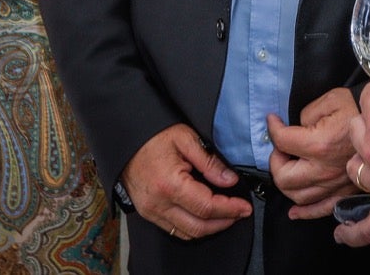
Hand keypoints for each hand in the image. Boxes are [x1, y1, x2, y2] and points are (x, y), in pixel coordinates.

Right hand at [121, 124, 251, 240]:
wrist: (125, 141)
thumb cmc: (153, 136)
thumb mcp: (186, 138)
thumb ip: (210, 161)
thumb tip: (229, 180)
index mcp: (170, 184)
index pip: (207, 207)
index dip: (230, 209)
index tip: (244, 207)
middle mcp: (158, 203)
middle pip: (199, 226)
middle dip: (224, 222)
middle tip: (239, 213)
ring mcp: (151, 211)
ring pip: (187, 233)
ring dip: (210, 228)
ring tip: (226, 216)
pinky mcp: (148, 213)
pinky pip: (174, 230)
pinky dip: (193, 228)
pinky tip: (205, 217)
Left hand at [267, 87, 357, 218]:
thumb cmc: (359, 108)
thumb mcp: (331, 99)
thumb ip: (307, 113)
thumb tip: (296, 126)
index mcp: (319, 145)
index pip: (282, 141)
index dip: (272, 128)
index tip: (273, 121)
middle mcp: (324, 170)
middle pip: (284, 178)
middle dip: (276, 162)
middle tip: (280, 149)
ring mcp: (335, 184)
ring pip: (298, 196)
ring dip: (287, 184)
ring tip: (287, 169)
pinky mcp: (345, 192)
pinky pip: (321, 209)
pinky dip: (306, 213)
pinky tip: (295, 212)